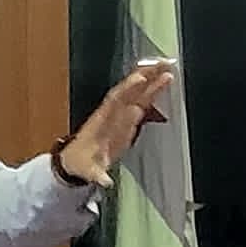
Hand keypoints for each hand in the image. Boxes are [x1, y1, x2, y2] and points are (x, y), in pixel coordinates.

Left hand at [56, 60, 177, 181]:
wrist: (77, 161)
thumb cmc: (82, 162)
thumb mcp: (88, 171)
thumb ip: (97, 175)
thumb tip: (105, 182)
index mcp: (101, 121)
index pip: (115, 101)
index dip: (127, 90)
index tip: (140, 78)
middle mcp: (112, 113)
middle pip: (130, 90)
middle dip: (145, 76)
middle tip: (162, 64)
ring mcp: (121, 114)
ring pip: (138, 92)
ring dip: (152, 79)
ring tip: (168, 67)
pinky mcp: (128, 118)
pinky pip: (143, 100)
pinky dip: (154, 90)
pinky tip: (165, 80)